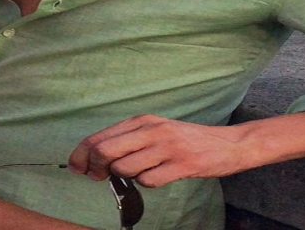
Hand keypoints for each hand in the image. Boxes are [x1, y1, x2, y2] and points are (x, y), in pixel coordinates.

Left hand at [68, 115, 252, 187]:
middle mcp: (152, 130)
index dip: (81, 155)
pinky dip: (148, 183)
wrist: (227, 144)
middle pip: (105, 151)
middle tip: (98, 177)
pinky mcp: (181, 164)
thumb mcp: (155, 131)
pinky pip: (149, 180)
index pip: (99, 136)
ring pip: (125, 168)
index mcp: (142, 121)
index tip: (77, 168)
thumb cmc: (186, 140)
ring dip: (126, 177)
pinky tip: (158, 176)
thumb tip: (95, 158)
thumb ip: (128, 140)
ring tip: (141, 172)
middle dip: (95, 168)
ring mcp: (167, 146)